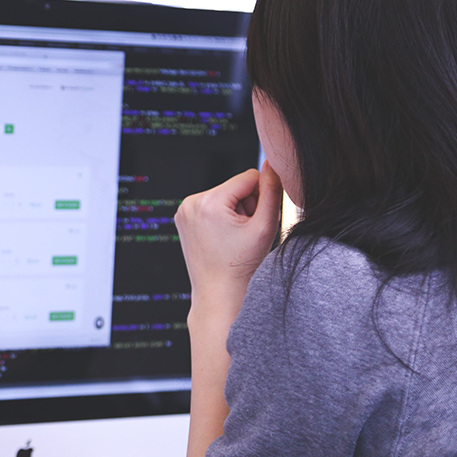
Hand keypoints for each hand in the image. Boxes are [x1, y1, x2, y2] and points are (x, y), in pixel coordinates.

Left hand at [174, 162, 282, 321]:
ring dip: (235, 211)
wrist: (218, 292)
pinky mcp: (183, 218)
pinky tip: (223, 237)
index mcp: (208, 202)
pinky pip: (211, 205)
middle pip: (235, 186)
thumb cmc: (241, 265)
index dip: (262, 196)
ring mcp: (183, 211)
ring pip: (224, 195)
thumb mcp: (265, 226)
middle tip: (244, 232)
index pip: (249, 177)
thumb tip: (273, 164)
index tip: (258, 219)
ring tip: (234, 237)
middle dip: (246, 205)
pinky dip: (222, 217)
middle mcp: (190, 202)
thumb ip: (272, 190)